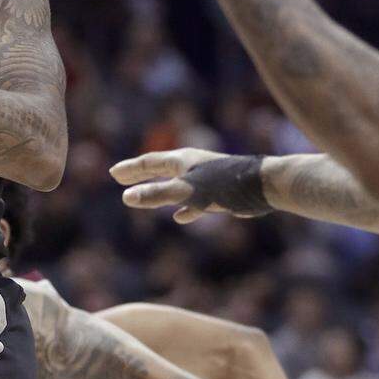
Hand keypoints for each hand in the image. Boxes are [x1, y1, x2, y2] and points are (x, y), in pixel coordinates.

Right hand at [110, 147, 230, 223]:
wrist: (264, 186)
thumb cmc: (226, 185)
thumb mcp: (187, 191)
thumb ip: (157, 195)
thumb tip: (126, 197)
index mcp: (181, 161)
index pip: (149, 163)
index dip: (131, 169)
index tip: (113, 173)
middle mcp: (191, 167)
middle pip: (159, 171)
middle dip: (140, 176)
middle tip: (121, 179)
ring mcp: (205, 180)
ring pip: (175, 184)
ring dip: (158, 190)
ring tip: (144, 195)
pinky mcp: (218, 194)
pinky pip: (193, 200)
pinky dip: (182, 207)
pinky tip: (180, 217)